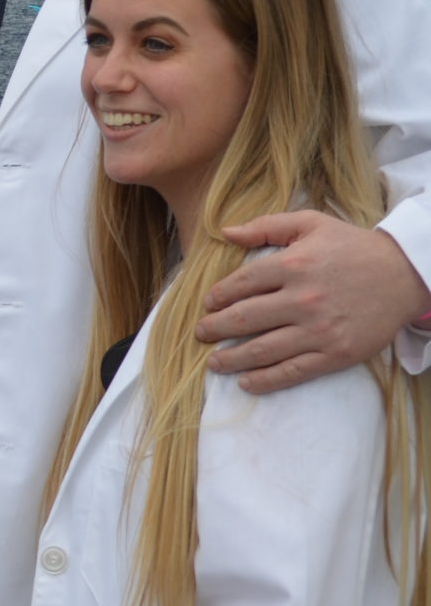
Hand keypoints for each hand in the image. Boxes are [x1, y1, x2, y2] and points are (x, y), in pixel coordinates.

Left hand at [197, 209, 430, 393]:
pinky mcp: (336, 353)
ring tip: (214, 362)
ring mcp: (319, 329)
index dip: (218, 296)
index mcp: (293, 265)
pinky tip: (246, 381)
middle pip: (244, 319)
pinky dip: (265, 379)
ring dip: (231, 358)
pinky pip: (292, 370)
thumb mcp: (311, 223)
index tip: (207, 304)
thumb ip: (266, 226)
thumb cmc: (353, 247)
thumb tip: (225, 232)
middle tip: (200, 334)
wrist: (405, 274)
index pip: (241, 284)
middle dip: (215, 328)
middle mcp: (302, 299)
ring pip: (263, 349)